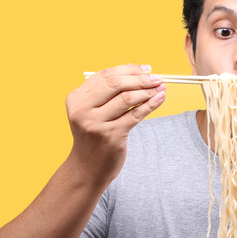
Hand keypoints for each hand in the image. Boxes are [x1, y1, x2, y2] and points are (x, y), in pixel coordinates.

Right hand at [65, 64, 164, 182]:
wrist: (87, 168)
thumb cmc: (93, 136)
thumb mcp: (90, 112)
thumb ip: (106, 93)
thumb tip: (139, 73)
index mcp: (76, 99)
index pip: (105, 75)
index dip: (128, 69)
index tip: (145, 69)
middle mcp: (82, 110)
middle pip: (116, 84)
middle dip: (140, 78)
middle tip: (157, 78)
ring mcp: (96, 123)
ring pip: (127, 98)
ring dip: (148, 91)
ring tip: (160, 87)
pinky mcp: (111, 136)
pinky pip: (135, 115)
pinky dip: (150, 104)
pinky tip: (160, 98)